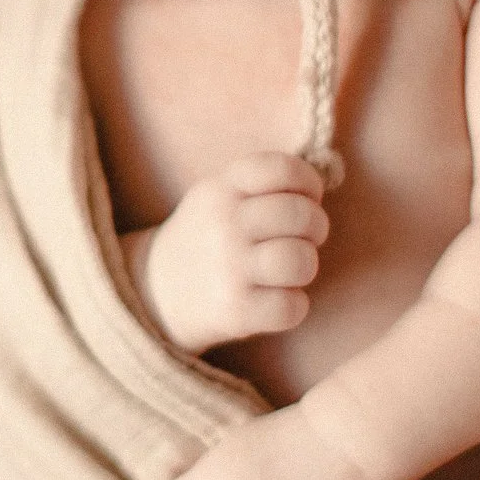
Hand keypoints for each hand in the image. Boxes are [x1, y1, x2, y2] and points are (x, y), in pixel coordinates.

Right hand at [127, 153, 327, 353]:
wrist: (156, 292)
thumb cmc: (208, 238)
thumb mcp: (219, 195)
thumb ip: (262, 183)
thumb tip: (322, 180)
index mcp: (221, 188)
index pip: (281, 168)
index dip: (308, 182)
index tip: (308, 197)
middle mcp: (223, 224)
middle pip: (300, 215)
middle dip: (316, 227)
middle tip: (306, 237)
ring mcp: (228, 268)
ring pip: (301, 261)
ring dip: (306, 266)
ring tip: (291, 269)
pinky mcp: (235, 311)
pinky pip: (292, 307)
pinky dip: (294, 305)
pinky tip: (277, 299)